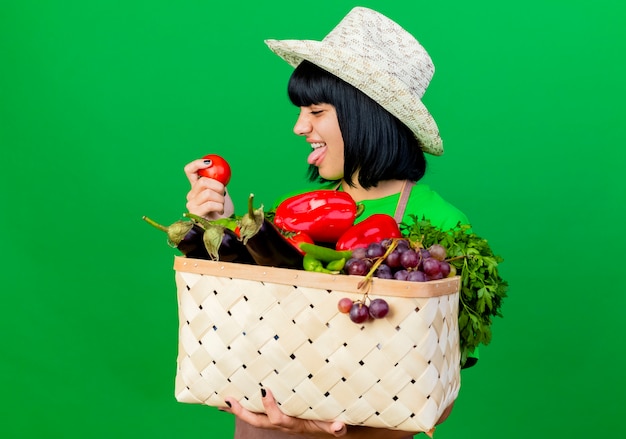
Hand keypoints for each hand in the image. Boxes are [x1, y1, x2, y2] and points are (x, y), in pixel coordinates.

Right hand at [184, 158, 233, 218]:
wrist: (225, 227)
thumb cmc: (224, 210)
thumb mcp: (222, 192)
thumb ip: (219, 181)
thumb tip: (220, 168)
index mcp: (196, 187)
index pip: (190, 170)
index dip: (197, 163)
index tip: (210, 163)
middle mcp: (191, 195)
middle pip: (203, 181)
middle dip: (218, 186)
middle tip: (223, 193)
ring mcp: (191, 205)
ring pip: (208, 193)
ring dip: (220, 199)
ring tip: (222, 205)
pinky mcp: (195, 214)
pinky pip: (210, 204)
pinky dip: (219, 206)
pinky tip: (220, 211)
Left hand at [224, 388, 347, 436]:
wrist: (331, 427)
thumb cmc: (332, 422)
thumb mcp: (336, 424)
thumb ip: (337, 427)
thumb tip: (340, 427)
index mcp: (295, 424)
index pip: (279, 419)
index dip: (270, 407)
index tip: (265, 390)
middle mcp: (284, 423)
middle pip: (260, 422)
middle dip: (243, 413)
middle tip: (229, 400)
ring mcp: (278, 420)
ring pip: (255, 418)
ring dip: (239, 410)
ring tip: (223, 400)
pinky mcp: (276, 416)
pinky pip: (258, 413)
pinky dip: (244, 407)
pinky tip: (231, 402)